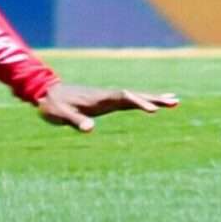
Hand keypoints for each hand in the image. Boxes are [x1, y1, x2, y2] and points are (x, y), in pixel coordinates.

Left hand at [34, 84, 176, 132]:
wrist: (46, 92)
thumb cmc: (53, 105)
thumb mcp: (60, 115)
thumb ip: (74, 121)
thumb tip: (90, 129)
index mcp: (97, 98)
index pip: (121, 97)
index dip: (137, 102)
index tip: (153, 110)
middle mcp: (105, 95)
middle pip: (133, 95)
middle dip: (153, 98)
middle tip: (174, 102)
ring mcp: (107, 98)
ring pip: (134, 97)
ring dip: (153, 98)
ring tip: (174, 101)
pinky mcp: (107, 102)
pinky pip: (129, 101)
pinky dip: (143, 101)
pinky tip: (154, 105)